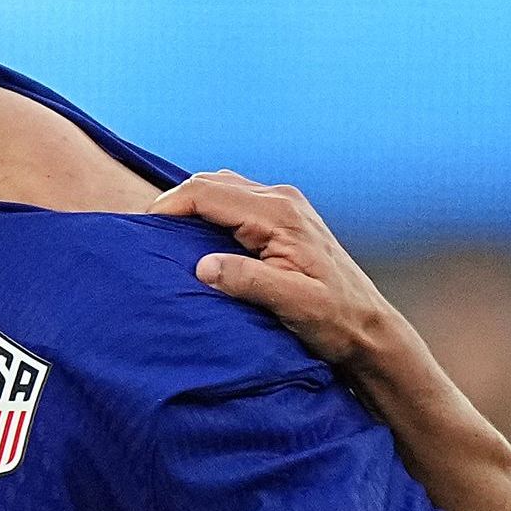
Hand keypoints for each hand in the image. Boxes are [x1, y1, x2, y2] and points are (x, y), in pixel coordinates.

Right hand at [161, 171, 415, 386]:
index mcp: (280, 215)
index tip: (141, 228)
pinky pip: (235, 202)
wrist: (369, 328)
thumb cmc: (336, 320)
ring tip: (163, 233)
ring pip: (222, 189)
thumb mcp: (293, 305)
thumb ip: (249, 281)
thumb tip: (203, 267)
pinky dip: (208, 211)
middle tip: (144, 231)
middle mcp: (281, 201)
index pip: (209, 194)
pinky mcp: (284, 218)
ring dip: (191, 204)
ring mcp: (284, 206)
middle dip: (175, 201)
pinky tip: (194, 236)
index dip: (170, 206)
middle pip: (212, 183)